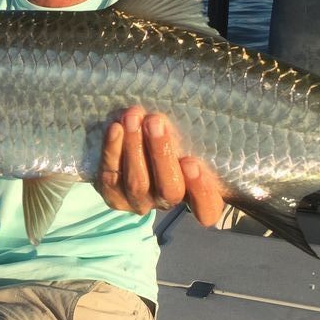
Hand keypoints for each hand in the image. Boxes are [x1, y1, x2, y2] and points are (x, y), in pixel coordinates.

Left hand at [96, 107, 224, 226]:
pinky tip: (115, 128)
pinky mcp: (114, 196)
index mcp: (197, 197)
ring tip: (133, 118)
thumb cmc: (176, 143)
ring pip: (138, 183)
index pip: (208, 208)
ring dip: (134, 147)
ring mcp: (139, 202)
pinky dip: (112, 151)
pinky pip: (111, 177)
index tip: (192, 162)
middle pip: (169, 190)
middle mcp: (168, 203)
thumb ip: (198, 139)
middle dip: (161, 154)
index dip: (202, 189)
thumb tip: (209, 110)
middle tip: (155, 122)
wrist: (136, 152)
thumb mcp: (193, 143)